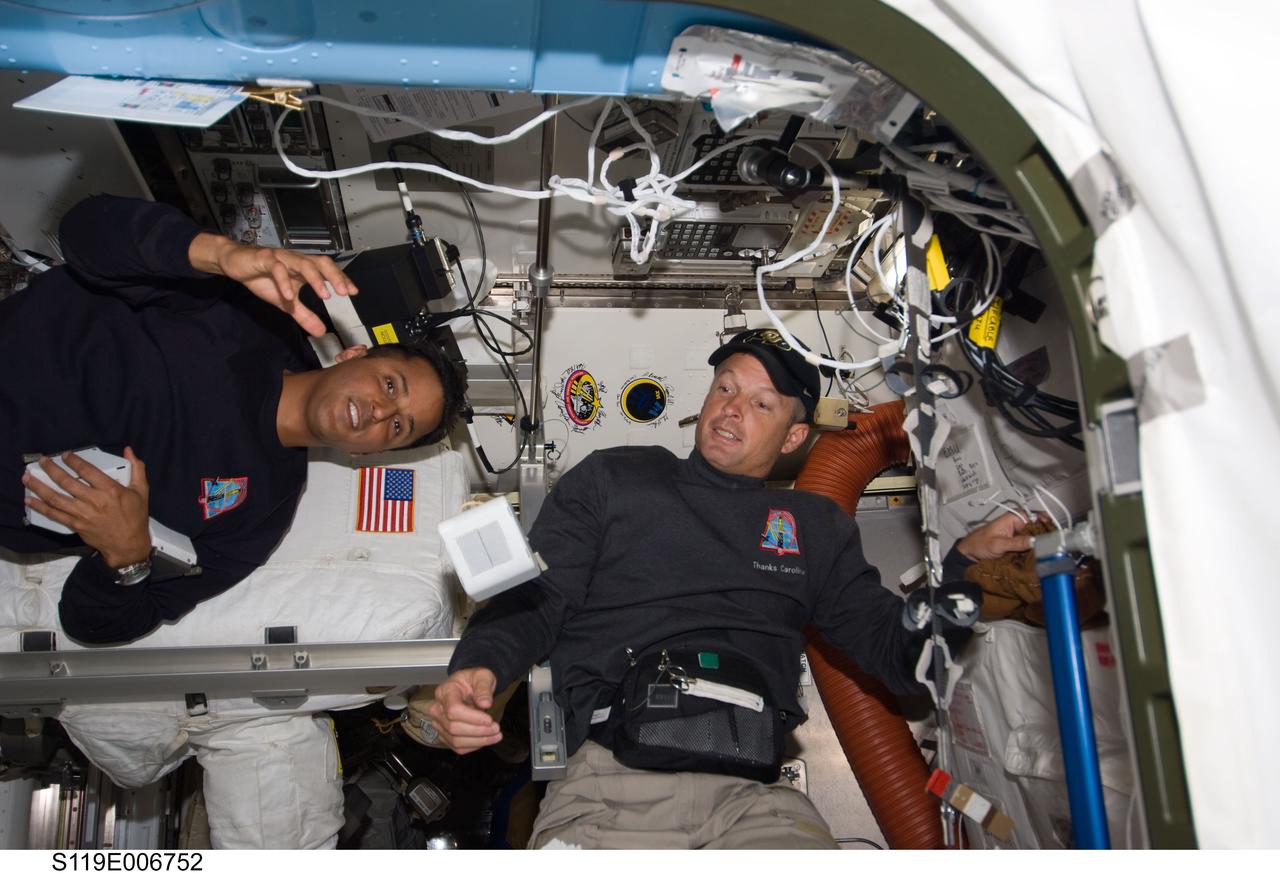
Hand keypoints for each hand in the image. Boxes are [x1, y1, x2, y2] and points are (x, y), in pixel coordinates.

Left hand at [23, 447, 150, 567]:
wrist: (128, 545)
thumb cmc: (136, 517)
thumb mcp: (142, 491)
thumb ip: (137, 468)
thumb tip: (129, 450)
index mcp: (111, 490)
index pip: (88, 470)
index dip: (74, 461)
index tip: (65, 455)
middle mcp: (94, 500)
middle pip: (67, 482)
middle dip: (52, 469)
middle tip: (43, 460)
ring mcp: (83, 513)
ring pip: (56, 498)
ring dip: (39, 487)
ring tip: (27, 477)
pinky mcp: (76, 524)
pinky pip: (54, 514)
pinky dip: (41, 506)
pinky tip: (30, 500)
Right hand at [187, 232, 357, 336]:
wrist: (235, 263)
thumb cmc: (263, 278)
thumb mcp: (286, 302)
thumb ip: (303, 315)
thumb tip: (321, 332)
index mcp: (303, 267)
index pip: (327, 270)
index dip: (341, 279)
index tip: (354, 292)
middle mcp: (296, 260)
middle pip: (320, 263)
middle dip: (334, 276)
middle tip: (345, 292)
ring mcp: (281, 258)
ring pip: (302, 263)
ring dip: (315, 279)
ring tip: (325, 295)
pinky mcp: (264, 259)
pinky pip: (277, 268)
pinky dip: (284, 281)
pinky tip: (289, 296)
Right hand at [423, 667, 502, 754]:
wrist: (469, 686)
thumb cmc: (474, 680)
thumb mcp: (482, 676)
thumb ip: (484, 688)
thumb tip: (485, 703)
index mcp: (445, 692)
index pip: (453, 710)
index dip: (472, 718)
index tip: (489, 719)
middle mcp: (438, 708)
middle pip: (454, 728)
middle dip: (478, 731)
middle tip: (496, 728)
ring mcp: (439, 723)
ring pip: (456, 740)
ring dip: (478, 741)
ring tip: (495, 735)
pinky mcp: (444, 734)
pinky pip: (458, 747)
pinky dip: (474, 746)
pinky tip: (486, 739)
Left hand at [956, 511, 1046, 561]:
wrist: (970, 554)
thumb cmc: (979, 544)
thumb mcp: (998, 544)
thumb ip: (1016, 542)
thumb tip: (1035, 541)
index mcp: (1013, 518)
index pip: (1035, 516)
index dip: (1046, 521)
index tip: (1054, 531)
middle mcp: (1018, 525)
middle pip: (1038, 528)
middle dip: (1046, 536)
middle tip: (1055, 545)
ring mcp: (1019, 536)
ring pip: (1035, 539)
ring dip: (1041, 545)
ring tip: (1050, 552)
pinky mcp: (1018, 545)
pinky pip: (1030, 547)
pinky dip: (1035, 551)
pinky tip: (1041, 557)